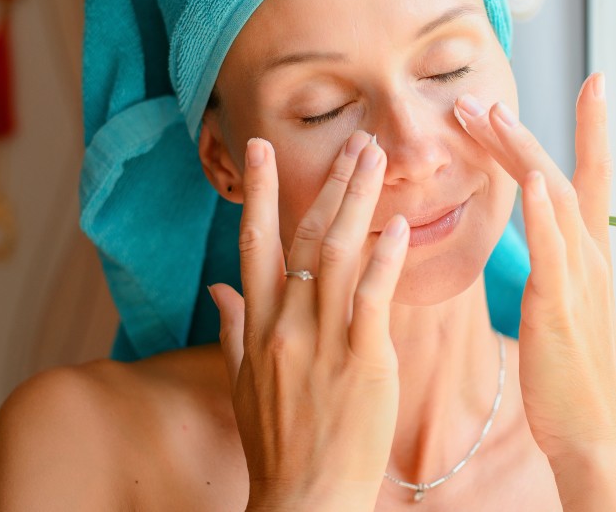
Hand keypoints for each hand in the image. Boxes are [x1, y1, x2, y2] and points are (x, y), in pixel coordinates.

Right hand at [209, 131, 409, 510]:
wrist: (303, 500)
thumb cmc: (277, 445)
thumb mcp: (240, 384)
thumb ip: (230, 331)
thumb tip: (216, 291)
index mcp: (256, 326)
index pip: (253, 242)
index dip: (258, 192)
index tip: (260, 147)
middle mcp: (283, 323)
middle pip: (302, 235)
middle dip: (329, 182)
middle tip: (355, 139)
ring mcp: (321, 340)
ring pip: (336, 253)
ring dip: (358, 200)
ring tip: (377, 159)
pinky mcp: (361, 360)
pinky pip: (371, 297)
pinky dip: (385, 258)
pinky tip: (400, 225)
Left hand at [454, 73, 615, 458]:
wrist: (594, 433)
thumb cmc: (572, 376)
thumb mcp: (563, 311)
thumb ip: (555, 270)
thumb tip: (541, 244)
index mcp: (587, 257)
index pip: (591, 178)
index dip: (592, 130)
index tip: (593, 83)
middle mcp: (589, 256)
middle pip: (556, 176)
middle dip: (520, 133)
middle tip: (481, 98)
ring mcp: (578, 279)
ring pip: (552, 198)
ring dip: (521, 152)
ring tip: (489, 115)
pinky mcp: (560, 307)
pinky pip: (553, 250)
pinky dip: (542, 211)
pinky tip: (526, 177)